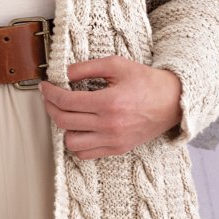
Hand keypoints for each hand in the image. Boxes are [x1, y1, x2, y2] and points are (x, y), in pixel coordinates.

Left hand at [38, 55, 181, 158]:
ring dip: (64, 127)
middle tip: (50, 97)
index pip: (66, 101)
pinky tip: (79, 128)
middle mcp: (110, 125)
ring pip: (71, 142)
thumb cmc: (146, 81)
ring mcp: (113, 140)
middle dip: (51, 107)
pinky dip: (77, 143)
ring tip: (66, 113)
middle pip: (64, 121)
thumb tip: (64, 73)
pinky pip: (86, 154)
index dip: (50, 93)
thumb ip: (87, 67)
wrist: (173, 102)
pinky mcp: (117, 149)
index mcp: (109, 102)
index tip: (45, 86)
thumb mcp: (116, 65)